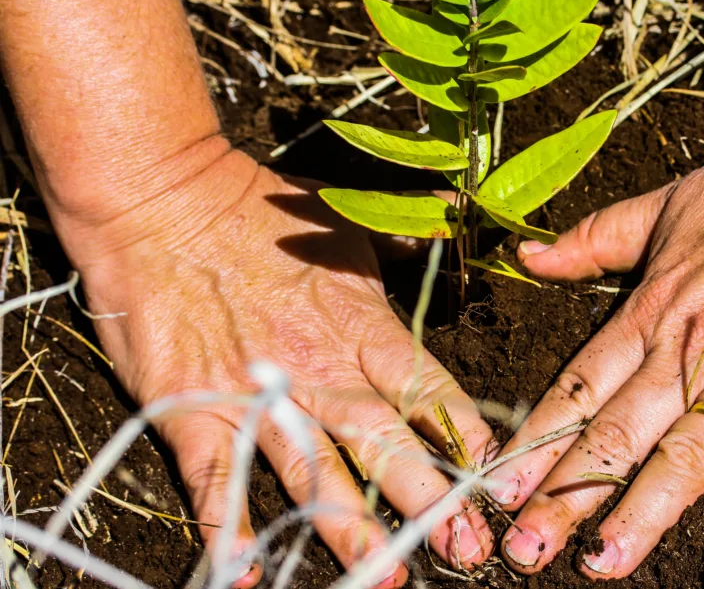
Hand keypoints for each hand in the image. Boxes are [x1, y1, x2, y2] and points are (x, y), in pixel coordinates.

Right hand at [68, 150, 495, 587]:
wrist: (160, 201)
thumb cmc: (254, 207)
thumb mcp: (345, 219)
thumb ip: (402, 242)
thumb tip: (453, 221)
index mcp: (360, 323)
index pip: (427, 388)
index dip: (465, 435)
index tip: (496, 478)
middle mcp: (318, 368)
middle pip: (385, 443)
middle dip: (429, 501)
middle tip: (466, 550)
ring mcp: (256, 394)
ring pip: (313, 472)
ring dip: (351, 530)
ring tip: (386, 578)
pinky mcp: (194, 407)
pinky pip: (215, 479)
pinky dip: (231, 530)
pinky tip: (247, 576)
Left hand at [485, 112, 703, 576]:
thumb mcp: (662, 209)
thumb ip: (593, 239)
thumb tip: (528, 253)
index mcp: (652, 314)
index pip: (579, 388)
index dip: (535, 441)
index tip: (495, 488)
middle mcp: (692, 351)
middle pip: (617, 433)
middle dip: (566, 494)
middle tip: (524, 550)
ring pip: (689, 448)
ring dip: (644, 508)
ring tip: (604, 562)